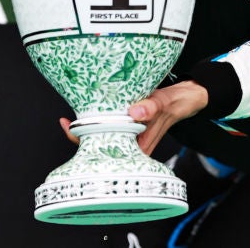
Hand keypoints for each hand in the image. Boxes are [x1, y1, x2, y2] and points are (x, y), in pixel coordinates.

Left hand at [56, 81, 208, 153]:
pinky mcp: (126, 124)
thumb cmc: (173, 104)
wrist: (183, 99)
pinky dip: (97, 117)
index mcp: (137, 148)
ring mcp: (127, 135)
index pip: (106, 151)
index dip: (85, 143)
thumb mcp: (163, 103)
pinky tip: (88, 109)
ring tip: (72, 117)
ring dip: (88, 126)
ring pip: (101, 135)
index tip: (71, 129)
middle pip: (99, 145)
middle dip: (80, 135)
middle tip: (66, 121)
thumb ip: (151, 107)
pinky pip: (107, 124)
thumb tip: (135, 112)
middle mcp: (130, 144)